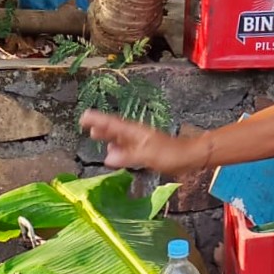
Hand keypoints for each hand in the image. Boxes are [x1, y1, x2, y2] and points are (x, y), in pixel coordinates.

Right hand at [79, 110, 203, 173]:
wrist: (190, 156)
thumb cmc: (170, 155)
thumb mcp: (147, 156)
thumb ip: (127, 156)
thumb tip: (107, 157)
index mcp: (135, 133)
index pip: (112, 124)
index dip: (97, 120)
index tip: (83, 116)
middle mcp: (136, 134)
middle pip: (114, 127)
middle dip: (99, 125)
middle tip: (84, 122)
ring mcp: (141, 141)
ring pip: (119, 136)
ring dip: (107, 134)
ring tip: (93, 134)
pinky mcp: (145, 149)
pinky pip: (126, 145)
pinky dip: (117, 146)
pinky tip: (113, 150)